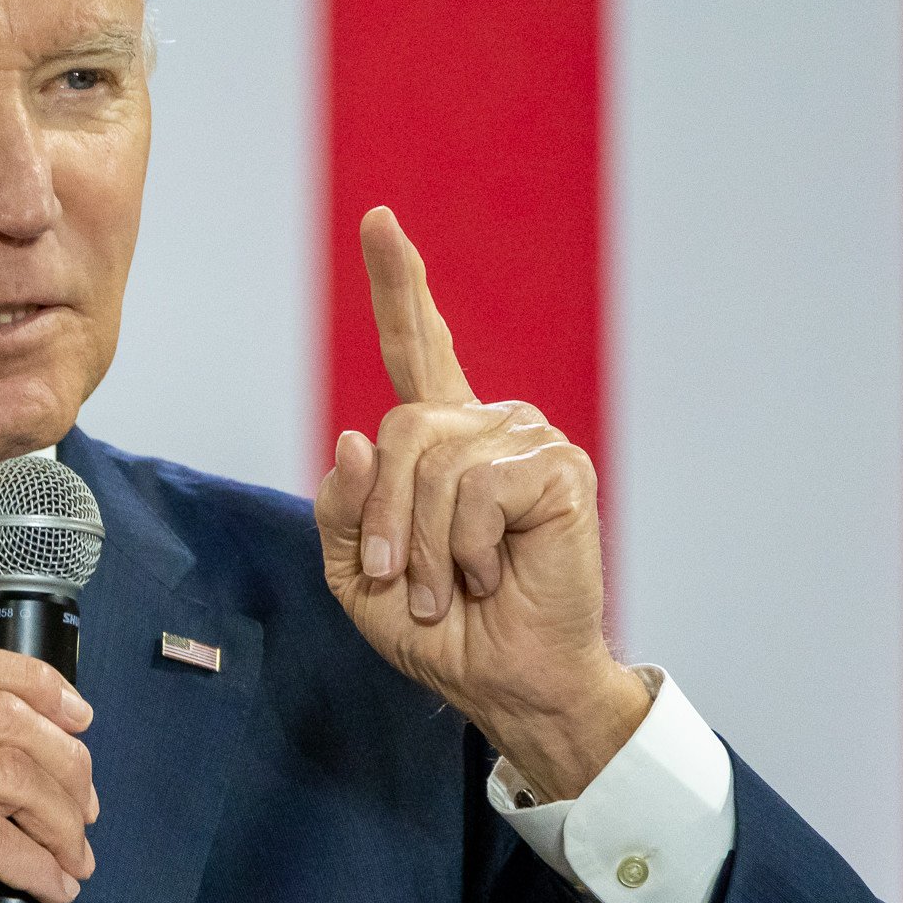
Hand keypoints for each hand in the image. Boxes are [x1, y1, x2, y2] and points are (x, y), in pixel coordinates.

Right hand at [0, 641, 97, 902]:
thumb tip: (18, 740)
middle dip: (64, 762)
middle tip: (84, 806)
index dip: (35, 683)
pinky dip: (39, 866)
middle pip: (0, 716)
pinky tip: (51, 885)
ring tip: (72, 853)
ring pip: (11, 774)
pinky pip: (0, 840)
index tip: (76, 717)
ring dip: (60, 820)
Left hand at [312, 206, 651, 797]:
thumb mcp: (360, 575)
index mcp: (440, 441)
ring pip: (432, 462)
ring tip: (449, 589)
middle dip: (384, 517)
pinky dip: (467, 548)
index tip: (378, 221)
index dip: (398, 284)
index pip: (414, 346)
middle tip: (400, 582)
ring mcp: (527, 440)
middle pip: (399, 429)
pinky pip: (477, 489)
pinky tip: (492, 575)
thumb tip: (353, 437)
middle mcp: (486, 425)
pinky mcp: (558, 470)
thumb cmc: (441, 632)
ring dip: (424, 545)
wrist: (508, 682)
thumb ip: (344, 509)